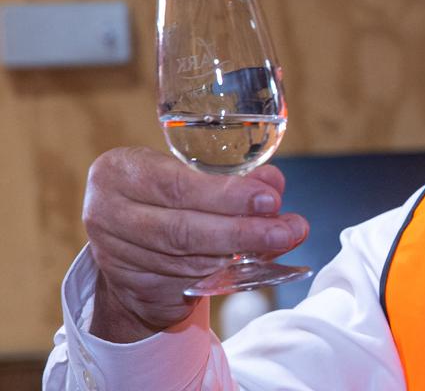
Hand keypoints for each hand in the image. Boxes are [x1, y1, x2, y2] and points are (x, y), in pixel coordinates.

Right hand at [82, 146, 308, 342]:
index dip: (228, 195)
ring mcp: (115, 254)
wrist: (130, 244)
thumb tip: (274, 184)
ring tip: (280, 243)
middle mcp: (107, 213)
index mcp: (118, 171)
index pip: (177, 185)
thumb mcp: (194, 176)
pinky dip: (223, 273)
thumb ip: (234, 179)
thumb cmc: (167, 198)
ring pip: (187, 259)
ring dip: (240, 255)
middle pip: (183, 228)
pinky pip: (186, 282)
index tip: (270, 200)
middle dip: (241, 231)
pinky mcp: (131, 287)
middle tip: (284, 230)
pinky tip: (252, 264)